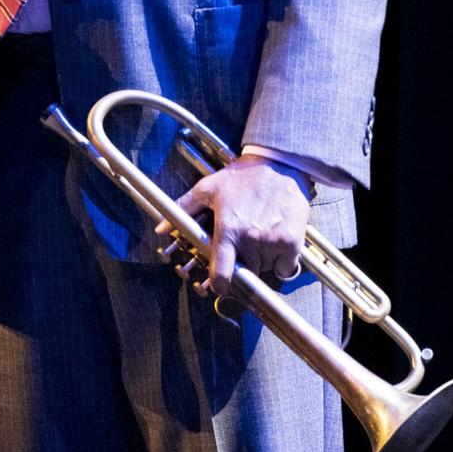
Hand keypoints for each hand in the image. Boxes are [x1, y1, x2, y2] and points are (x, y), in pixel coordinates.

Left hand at [162, 154, 309, 299]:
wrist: (280, 165)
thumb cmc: (243, 176)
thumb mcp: (208, 188)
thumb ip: (183, 209)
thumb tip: (160, 227)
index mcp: (228, 229)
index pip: (222, 272)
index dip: (219, 285)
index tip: (220, 286)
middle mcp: (250, 238)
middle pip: (245, 271)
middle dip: (243, 263)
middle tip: (245, 244)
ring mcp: (272, 242)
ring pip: (265, 269)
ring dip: (262, 260)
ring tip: (261, 236)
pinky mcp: (292, 242)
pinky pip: (285, 266)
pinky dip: (282, 260)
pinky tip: (277, 241)